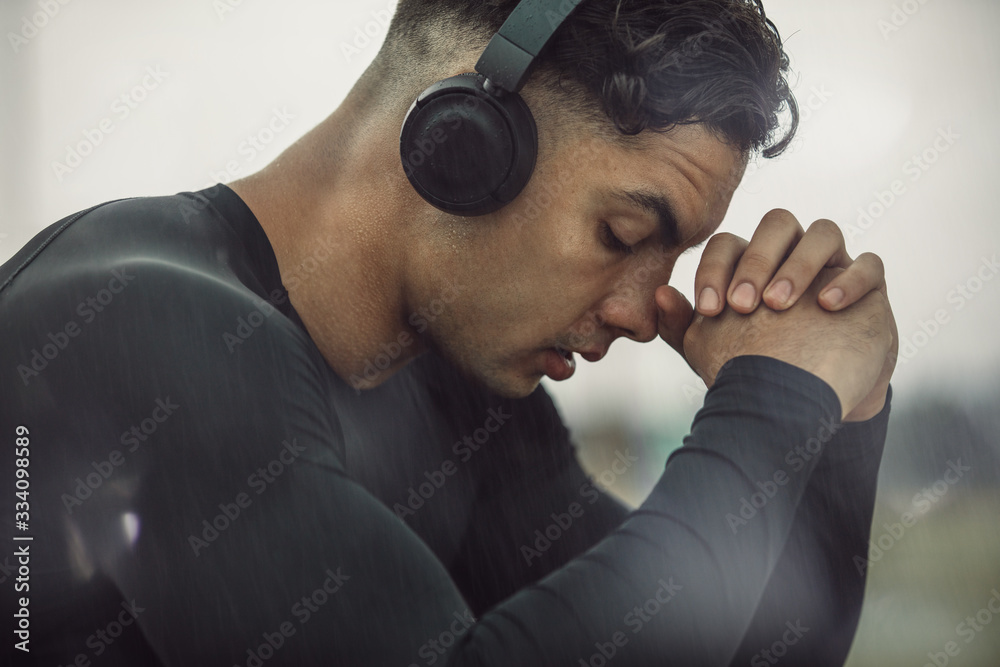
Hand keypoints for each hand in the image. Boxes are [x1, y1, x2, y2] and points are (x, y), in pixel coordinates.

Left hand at [655, 209, 895, 420]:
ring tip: (779, 304)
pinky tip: (827, 306)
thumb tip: (660, 295)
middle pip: (778, 223)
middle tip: (744, 304)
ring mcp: (833, 266)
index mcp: (750, 264)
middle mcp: (791, 255)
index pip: (730, 244)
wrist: (807, 406)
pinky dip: (848, 279)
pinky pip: (869, 265)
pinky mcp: (869, 287)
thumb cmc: (756, 369)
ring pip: (824, 233)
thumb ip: (682, 327)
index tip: (709, 310)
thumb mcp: (712, 353)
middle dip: (757, 259)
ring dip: (799, 263)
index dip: (716, 269)